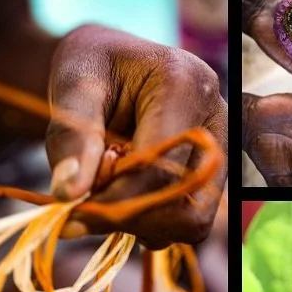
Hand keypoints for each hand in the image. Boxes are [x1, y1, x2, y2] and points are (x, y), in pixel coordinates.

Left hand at [45, 25, 227, 247]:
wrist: (112, 66)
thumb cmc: (93, 68)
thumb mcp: (72, 86)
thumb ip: (71, 138)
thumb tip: (69, 193)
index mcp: (186, 86)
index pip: (158, 168)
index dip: (116, 201)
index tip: (74, 213)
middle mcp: (216, 121)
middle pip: (185, 204)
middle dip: (132, 218)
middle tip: (87, 213)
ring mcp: (222, 153)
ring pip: (192, 221)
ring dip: (143, 225)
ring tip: (106, 201)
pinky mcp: (212, 178)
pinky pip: (189, 221)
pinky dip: (151, 224)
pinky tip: (124, 202)